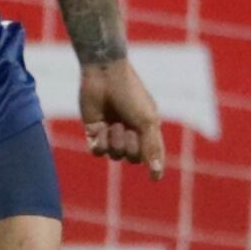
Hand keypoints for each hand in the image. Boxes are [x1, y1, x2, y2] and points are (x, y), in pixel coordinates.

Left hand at [78, 56, 165, 178]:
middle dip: (129, 144)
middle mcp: (130, 133)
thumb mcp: (147, 121)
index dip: (150, 161)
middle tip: (125, 126)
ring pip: (114, 155)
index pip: (150, 156)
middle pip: (131, 158)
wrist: (104, 75)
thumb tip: (156, 174)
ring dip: (114, 140)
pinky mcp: (93, 130)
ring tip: (113, 122)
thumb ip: (152, 148)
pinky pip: (97, 151)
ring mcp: (111, 132)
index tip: (151, 172)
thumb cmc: (130, 95)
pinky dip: (99, 142)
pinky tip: (100, 128)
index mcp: (147, 130)